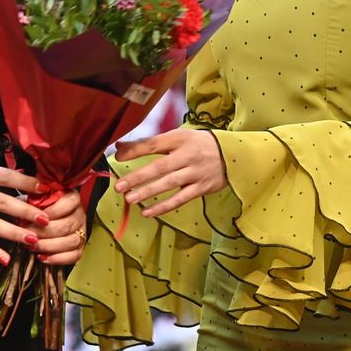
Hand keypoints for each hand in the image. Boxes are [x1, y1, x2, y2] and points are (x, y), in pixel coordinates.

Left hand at [30, 188, 86, 266]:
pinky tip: (43, 257)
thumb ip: (32, 199)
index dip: (51, 212)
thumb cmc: (39, 208)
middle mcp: (80, 214)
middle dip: (44, 233)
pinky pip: (74, 256)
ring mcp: (82, 231)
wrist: (45, 219)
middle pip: (66, 226)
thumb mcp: (35, 198)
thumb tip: (22, 207)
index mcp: (72, 198)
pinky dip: (58, 259)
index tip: (36, 218)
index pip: (67, 203)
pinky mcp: (80, 246)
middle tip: (28, 235)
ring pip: (71, 242)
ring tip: (33, 247)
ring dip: (49, 246)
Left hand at [111, 128, 225, 217]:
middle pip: (160, 167)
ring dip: (149, 192)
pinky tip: (147, 212)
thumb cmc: (198, 144)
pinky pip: (180, 199)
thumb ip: (149, 143)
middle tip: (119, 186)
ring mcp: (196, 173)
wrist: (233, 154)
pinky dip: (164, 207)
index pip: (154, 144)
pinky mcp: (202, 188)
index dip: (135, 151)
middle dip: (138, 177)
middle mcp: (188, 155)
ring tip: (130, 199)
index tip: (117, 157)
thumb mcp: (177, 137)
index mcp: (180, 139)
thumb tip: (119, 146)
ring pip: (169, 184)